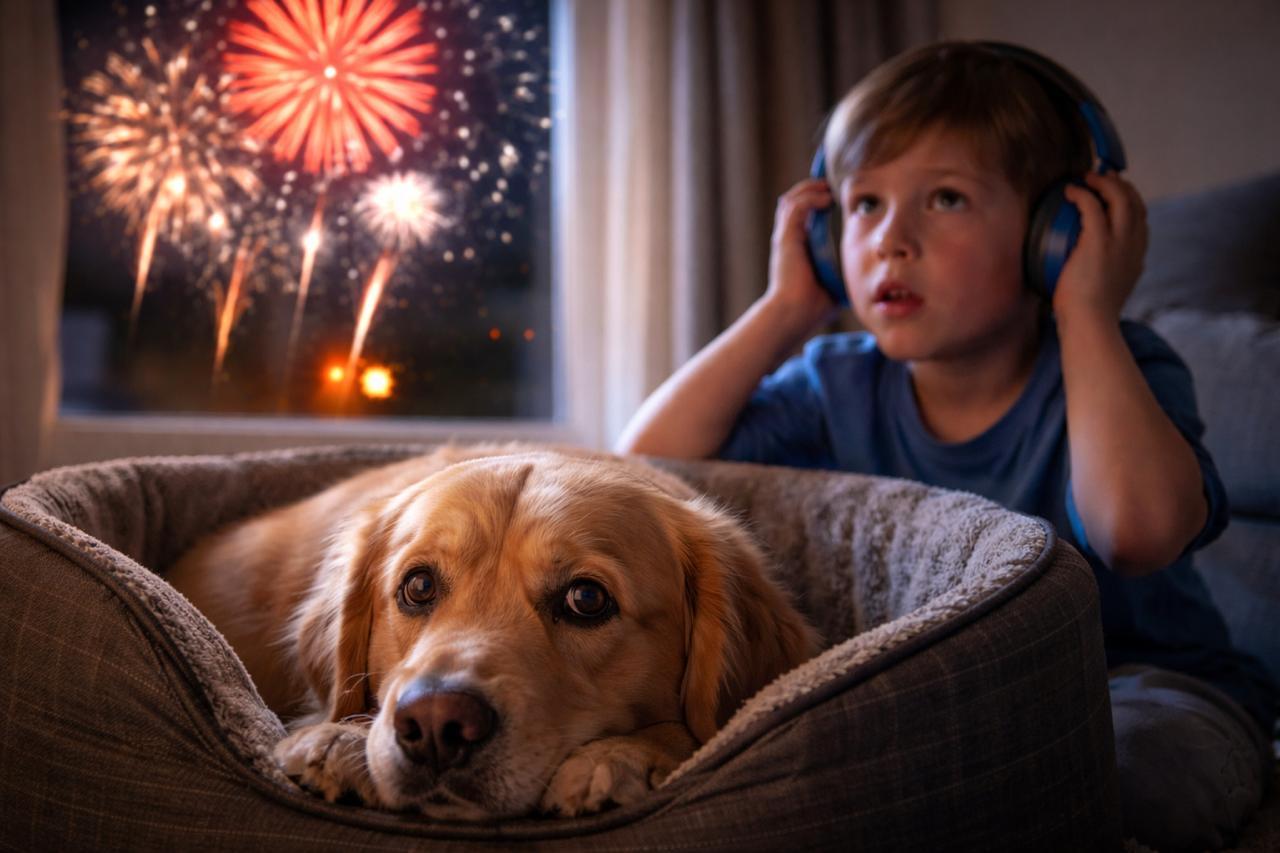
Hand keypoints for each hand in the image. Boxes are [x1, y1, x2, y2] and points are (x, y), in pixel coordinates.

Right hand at [766, 177, 838, 317]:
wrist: (795, 316)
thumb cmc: (814, 307)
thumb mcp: (836, 281)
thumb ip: (846, 270)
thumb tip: (868, 273)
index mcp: (798, 247)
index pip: (802, 214)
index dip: (816, 199)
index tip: (836, 194)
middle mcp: (789, 239)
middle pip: (794, 201)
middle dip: (812, 188)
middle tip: (834, 184)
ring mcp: (785, 237)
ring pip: (792, 200)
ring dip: (810, 189)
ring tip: (829, 188)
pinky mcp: (786, 239)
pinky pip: (796, 208)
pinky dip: (810, 199)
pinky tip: (827, 200)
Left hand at [1053, 172, 1147, 322]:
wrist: (1090, 324)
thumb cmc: (1089, 316)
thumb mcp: (1106, 292)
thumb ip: (1105, 278)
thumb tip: (1090, 274)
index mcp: (1137, 256)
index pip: (1140, 218)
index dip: (1129, 200)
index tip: (1113, 193)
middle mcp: (1134, 245)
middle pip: (1135, 201)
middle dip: (1120, 184)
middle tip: (1100, 176)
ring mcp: (1119, 242)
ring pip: (1120, 197)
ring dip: (1104, 182)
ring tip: (1086, 178)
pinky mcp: (1099, 242)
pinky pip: (1092, 206)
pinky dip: (1082, 194)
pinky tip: (1069, 191)